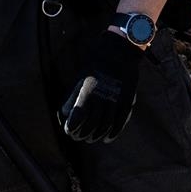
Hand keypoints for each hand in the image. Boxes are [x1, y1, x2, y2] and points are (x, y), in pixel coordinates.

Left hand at [58, 28, 143, 142]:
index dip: (72, 127)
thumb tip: (63, 115)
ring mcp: (116, 100)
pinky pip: (120, 122)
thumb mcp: (80, 79)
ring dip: (97, 135)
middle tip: (78, 137)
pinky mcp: (126, 101)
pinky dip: (113, 133)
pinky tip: (107, 138)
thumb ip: (72, 97)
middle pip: (92, 124)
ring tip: (90, 139)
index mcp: (87, 92)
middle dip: (83, 134)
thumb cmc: (95, 66)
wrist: (119, 52)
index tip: (69, 131)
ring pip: (106, 125)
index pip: (78, 117)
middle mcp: (102, 98)